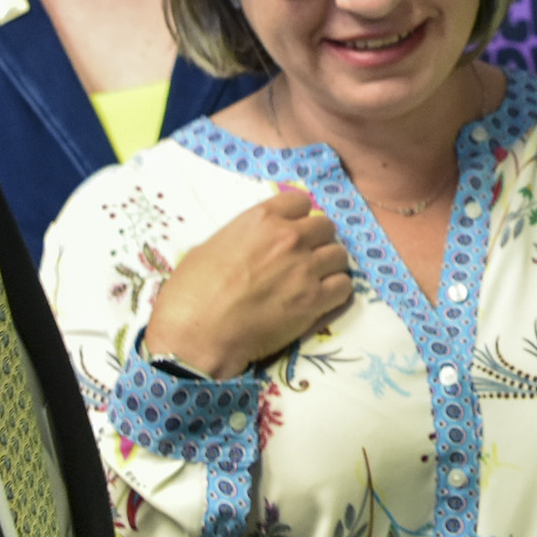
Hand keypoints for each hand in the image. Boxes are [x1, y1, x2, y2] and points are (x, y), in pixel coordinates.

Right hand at [146, 187, 351, 378]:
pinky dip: (336, 292)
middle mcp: (289, 237)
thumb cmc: (191, 293)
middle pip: (325, 227)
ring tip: (314, 281)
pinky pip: (345, 286)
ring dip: (329, 266)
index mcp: (261, 219)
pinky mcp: (316, 299)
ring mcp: (306, 267)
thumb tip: (251, 245)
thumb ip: (242, 238)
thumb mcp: (209, 247)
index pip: (301, 202)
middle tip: (304, 259)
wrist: (197, 334)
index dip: (298, 217)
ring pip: (339, 255)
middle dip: (317, 241)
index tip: (293, 231)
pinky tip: (321, 300)